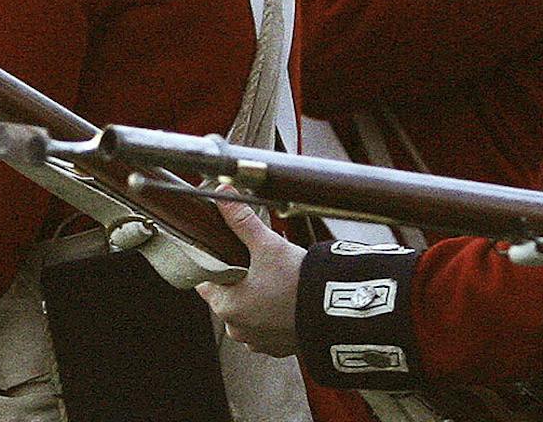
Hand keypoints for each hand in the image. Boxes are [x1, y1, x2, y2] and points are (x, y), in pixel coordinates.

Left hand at [195, 199, 303, 357]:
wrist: (334, 310)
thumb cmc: (298, 281)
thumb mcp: (267, 245)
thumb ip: (241, 220)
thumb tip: (224, 195)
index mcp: (226, 306)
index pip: (207, 281)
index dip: (218, 264)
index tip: (231, 253)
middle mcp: (236, 329)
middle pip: (228, 297)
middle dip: (241, 280)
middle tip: (260, 263)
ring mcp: (257, 341)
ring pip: (248, 313)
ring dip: (258, 299)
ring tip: (277, 281)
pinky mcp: (277, 347)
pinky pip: (267, 327)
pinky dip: (274, 315)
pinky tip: (287, 300)